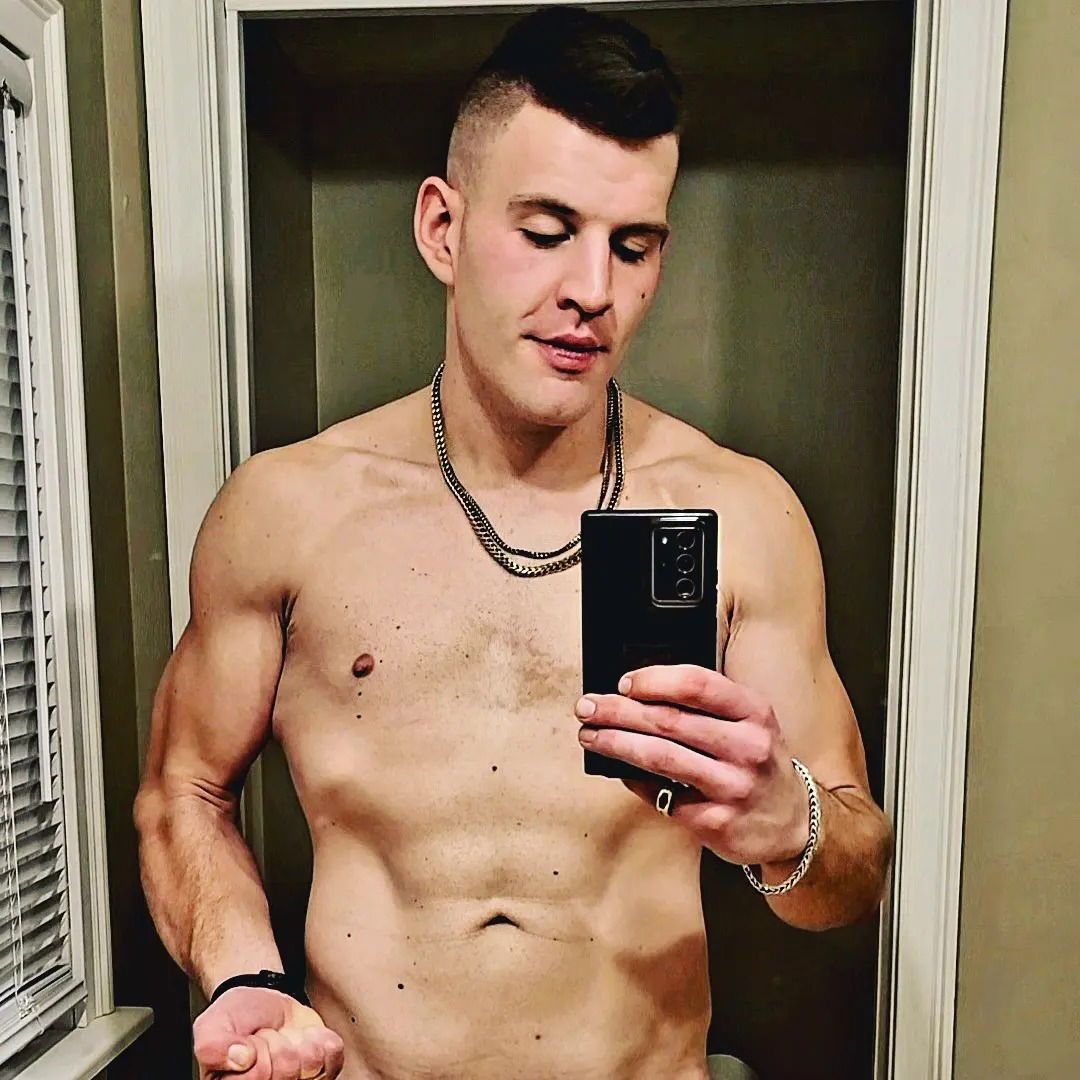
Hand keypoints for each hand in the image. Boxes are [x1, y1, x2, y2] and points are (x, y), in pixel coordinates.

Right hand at [193, 986, 345, 1078]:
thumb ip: (214, 1046)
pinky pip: (333, 1056)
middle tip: (267, 1037)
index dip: (256, 1048)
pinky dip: (322, 1038)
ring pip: (311, 1064)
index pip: (258, 1074)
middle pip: (287, 1071)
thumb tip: (240, 1058)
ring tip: (285, 1037)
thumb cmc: (238, 1019)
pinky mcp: (322, 1073)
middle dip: (278, 1042)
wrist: (265, 1004)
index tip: (250, 1040)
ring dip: (299, 1039)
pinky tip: (305, 1038)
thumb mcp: (214, 1025)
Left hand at [575, 664, 810, 865]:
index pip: (697, 684)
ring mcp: (733, 787)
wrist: (793, 824)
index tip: (622, 683)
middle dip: (618, 711)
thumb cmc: (758, 763)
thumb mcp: (750, 723)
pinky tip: (617, 768)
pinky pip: (661, 795)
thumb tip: (637, 693)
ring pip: (660, 757)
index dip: (653, 680)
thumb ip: (706, 706)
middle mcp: (747, 747)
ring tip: (590, 735)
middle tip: (587, 707)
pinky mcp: (717, 822)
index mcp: (754, 712)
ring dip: (616, 743)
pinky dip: (633, 779)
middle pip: (669, 720)